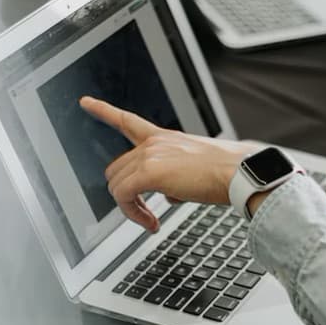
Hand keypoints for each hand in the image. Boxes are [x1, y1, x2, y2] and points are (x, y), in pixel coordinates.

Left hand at [80, 96, 254, 229]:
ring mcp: (150, 155)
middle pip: (116, 169)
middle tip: (146, 213)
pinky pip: (123, 196)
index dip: (104, 110)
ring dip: (131, 208)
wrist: (239, 173)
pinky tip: (151, 222)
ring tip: (151, 221)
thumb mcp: (196, 170)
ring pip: (117, 185)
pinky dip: (133, 213)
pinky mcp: (149, 172)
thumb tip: (169, 197)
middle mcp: (155, 142)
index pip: (128, 121)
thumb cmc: (228, 173)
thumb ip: (176, 179)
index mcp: (165, 138)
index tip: (86, 102)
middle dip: (126, 193)